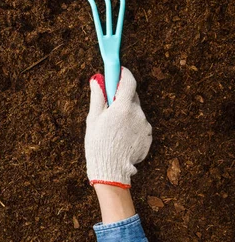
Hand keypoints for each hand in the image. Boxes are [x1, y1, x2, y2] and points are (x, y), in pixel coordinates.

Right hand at [85, 67, 151, 188]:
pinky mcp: (148, 136)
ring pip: (135, 112)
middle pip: (132, 96)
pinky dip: (131, 126)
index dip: (123, 74)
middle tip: (109, 105)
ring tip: (113, 129)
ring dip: (126, 114)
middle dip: (121, 96)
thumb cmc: (98, 144)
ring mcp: (145, 126)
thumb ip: (98, 97)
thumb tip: (97, 80)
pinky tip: (121, 137)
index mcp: (123, 107)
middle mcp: (138, 114)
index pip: (128, 81)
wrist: (111, 170)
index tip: (118, 71)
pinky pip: (140, 125)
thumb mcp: (93, 119)